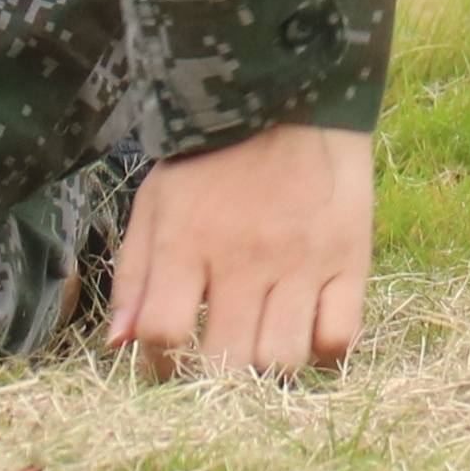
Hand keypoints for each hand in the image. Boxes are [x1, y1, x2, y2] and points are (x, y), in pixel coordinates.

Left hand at [106, 122, 373, 378]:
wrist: (291, 94)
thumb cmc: (211, 155)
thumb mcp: (157, 201)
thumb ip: (135, 274)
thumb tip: (120, 345)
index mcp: (187, 240)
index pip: (163, 334)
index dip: (159, 360)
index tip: (168, 353)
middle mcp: (244, 257)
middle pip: (226, 361)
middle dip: (215, 376)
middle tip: (219, 356)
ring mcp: (301, 261)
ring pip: (283, 359)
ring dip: (268, 365)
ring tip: (262, 343)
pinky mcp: (349, 257)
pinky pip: (340, 336)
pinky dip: (322, 347)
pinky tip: (306, 328)